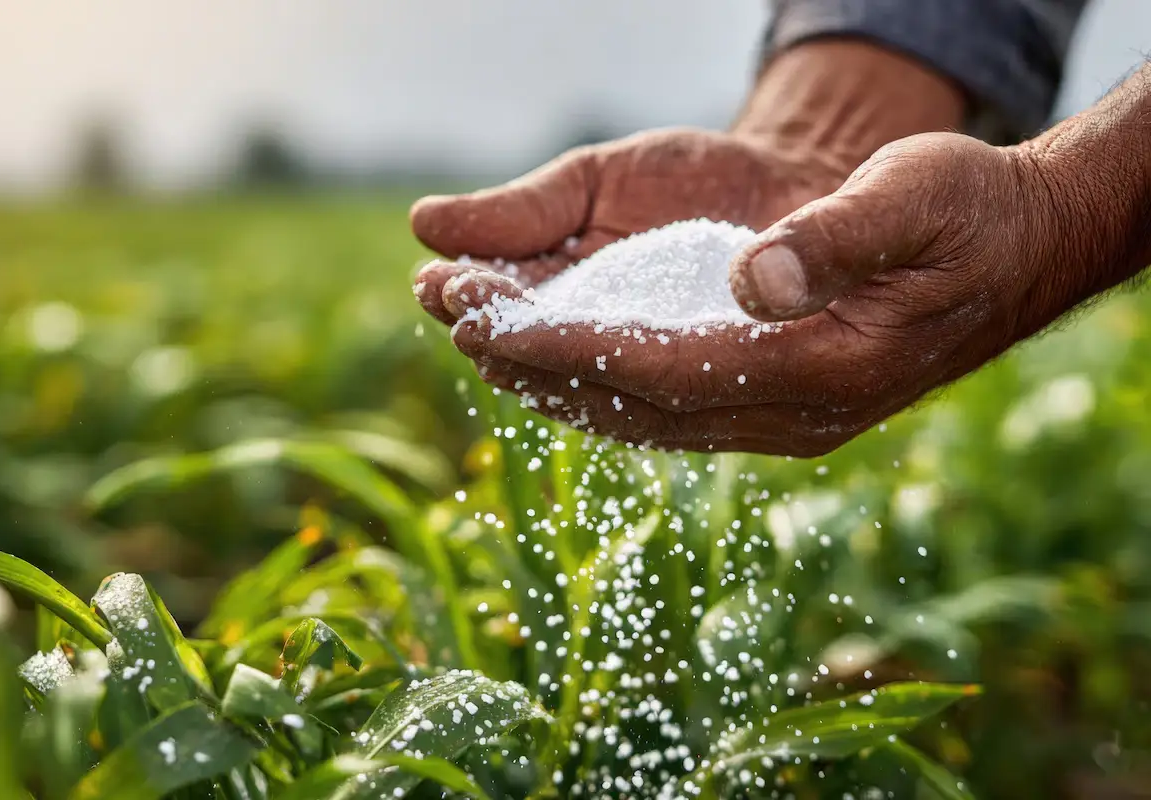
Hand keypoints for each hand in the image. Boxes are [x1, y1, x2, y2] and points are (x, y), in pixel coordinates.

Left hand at [446, 132, 1101, 454]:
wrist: (1008, 247)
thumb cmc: (965, 213)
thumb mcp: (916, 199)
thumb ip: (838, 240)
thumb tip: (756, 279)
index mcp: (825, 372)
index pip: (671, 374)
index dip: (577, 353)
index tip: (497, 326)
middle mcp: (792, 412)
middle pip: (639, 404)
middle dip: (544, 367)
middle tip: (459, 324)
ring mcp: (780, 415)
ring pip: (642, 411)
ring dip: (558, 377)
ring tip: (481, 336)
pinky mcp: (769, 397)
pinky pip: (664, 401)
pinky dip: (598, 378)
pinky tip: (551, 354)